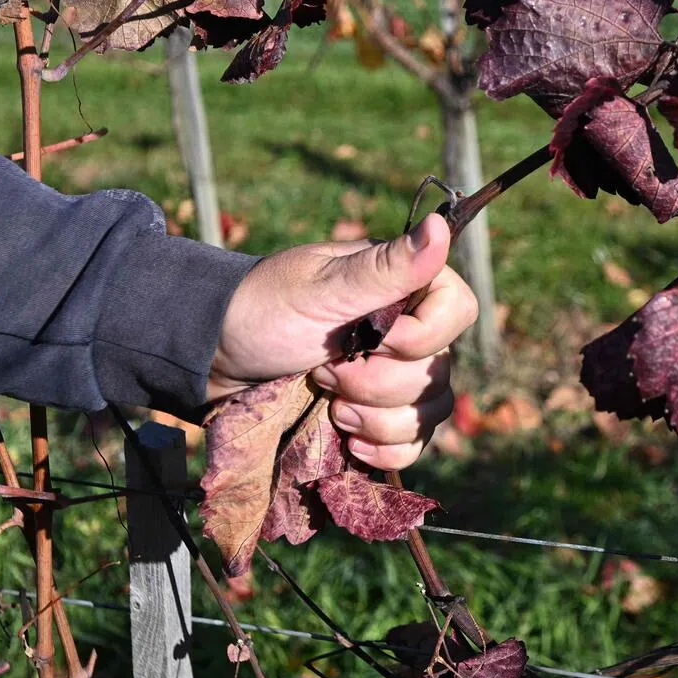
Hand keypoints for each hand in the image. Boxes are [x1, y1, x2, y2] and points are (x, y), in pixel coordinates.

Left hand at [209, 213, 476, 470]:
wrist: (218, 357)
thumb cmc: (264, 308)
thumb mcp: (322, 288)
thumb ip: (386, 267)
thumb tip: (441, 226)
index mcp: (405, 283)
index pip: (459, 312)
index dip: (421, 338)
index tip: (371, 340)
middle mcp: (411, 326)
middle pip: (440, 371)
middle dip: (379, 384)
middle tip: (325, 373)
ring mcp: (398, 373)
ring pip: (430, 411)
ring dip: (379, 421)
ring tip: (332, 410)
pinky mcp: (381, 414)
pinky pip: (414, 443)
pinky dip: (387, 451)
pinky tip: (351, 444)